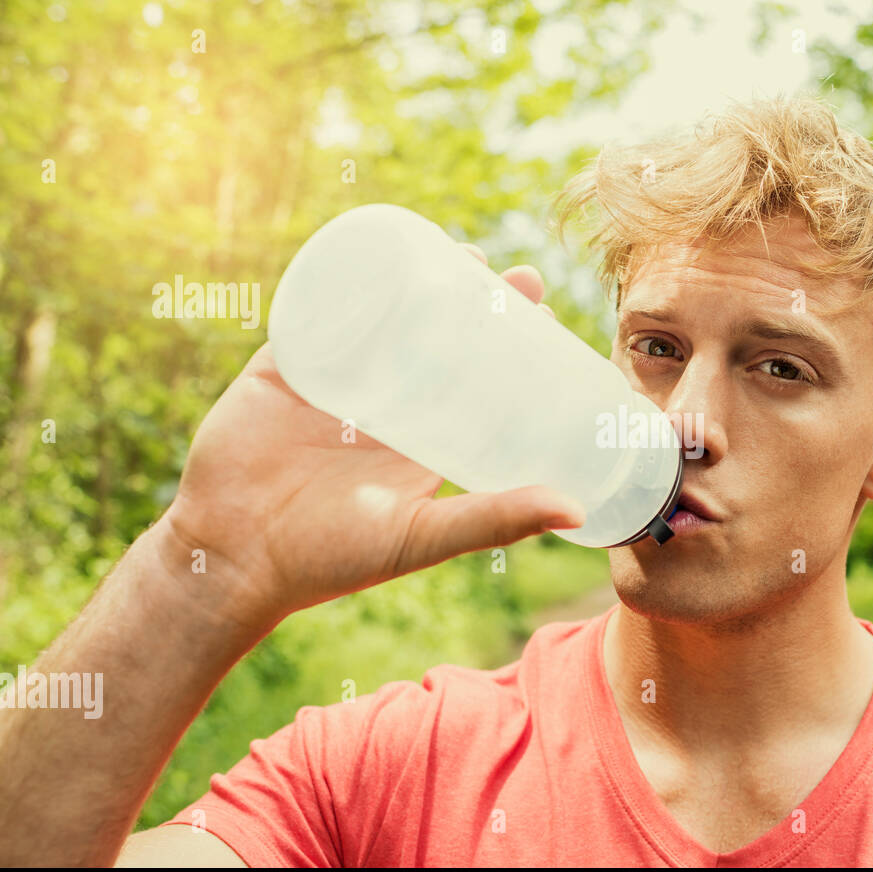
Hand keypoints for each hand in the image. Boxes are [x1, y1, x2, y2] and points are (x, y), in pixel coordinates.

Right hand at [157, 244, 583, 640]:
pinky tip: (378, 249)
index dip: (507, 341)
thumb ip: (494, 520)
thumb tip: (577, 511)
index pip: (474, 375)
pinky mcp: (283, 365)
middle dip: (474, 299)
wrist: (233, 559)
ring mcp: (333, 378)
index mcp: (420, 437)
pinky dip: (341, 277)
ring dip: (417, 277)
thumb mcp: (423, 536)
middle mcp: (382, 402)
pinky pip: (315, 309)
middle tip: (513, 274)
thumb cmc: (333, 559)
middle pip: (435, 333)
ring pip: (381, 312)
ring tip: (462, 253)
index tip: (543, 311)